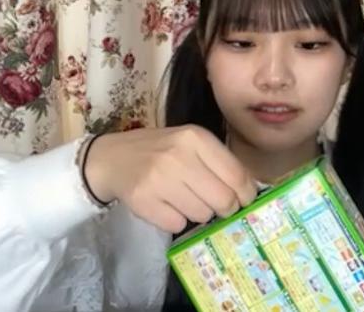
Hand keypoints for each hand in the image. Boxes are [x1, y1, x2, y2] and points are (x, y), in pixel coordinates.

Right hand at [84, 125, 257, 232]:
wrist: (113, 158)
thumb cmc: (161, 150)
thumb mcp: (192, 144)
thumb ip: (220, 163)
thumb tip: (250, 193)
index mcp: (196, 138)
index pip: (237, 175)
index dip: (246, 195)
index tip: (244, 201)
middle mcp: (178, 156)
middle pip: (223, 200)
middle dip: (225, 208)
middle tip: (216, 206)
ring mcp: (159, 180)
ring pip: (202, 215)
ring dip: (198, 213)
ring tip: (183, 198)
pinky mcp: (144, 201)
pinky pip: (178, 225)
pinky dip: (176, 220)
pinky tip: (166, 205)